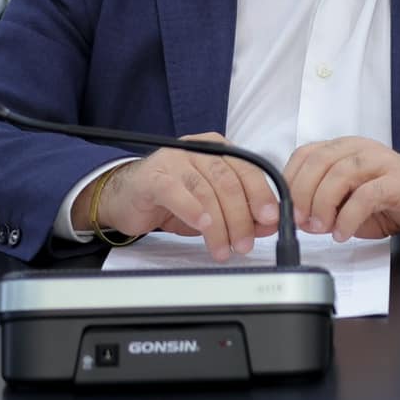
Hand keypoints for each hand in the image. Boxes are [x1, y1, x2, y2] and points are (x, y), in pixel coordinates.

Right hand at [87, 134, 280, 260]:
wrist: (127, 198)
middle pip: (229, 183)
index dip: (262, 196)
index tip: (271, 220)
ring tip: (223, 249)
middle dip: (241, 217)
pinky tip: (202, 225)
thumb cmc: (174, 201)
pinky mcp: (152, 177)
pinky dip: (192, 209)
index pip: (249, 171)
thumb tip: (270, 225)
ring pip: (206, 191)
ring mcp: (175, 160)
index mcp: (220, 151)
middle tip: (245, 244)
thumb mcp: (214, 207)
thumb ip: (243, 212)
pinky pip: (176, 192)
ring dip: (219, 225)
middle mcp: (200, 150)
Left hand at [285, 137, 399, 240]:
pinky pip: (366, 196)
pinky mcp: (397, 182)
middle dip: (302, 195)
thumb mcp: (348, 199)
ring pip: (339, 174)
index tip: (284, 210)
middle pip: (319, 162)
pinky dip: (348, 218)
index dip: (289, 182)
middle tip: (301, 222)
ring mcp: (381, 162)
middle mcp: (361, 149)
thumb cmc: (390, 201)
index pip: (305, 155)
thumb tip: (294, 218)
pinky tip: (342, 233)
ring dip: (323, 205)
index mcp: (345, 149)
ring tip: (321, 228)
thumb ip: (322, 202)